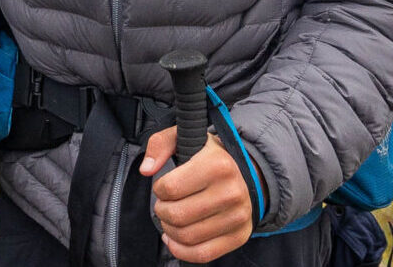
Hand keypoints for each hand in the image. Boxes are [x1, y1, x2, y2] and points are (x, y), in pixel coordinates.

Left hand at [140, 128, 252, 262]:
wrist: (245, 173)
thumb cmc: (208, 156)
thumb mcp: (183, 138)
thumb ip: (159, 145)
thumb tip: (146, 170)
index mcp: (218, 165)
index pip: (169, 188)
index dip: (158, 189)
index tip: (164, 186)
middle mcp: (232, 192)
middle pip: (177, 215)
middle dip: (162, 211)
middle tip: (165, 204)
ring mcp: (238, 217)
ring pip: (187, 236)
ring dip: (169, 230)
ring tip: (171, 218)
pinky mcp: (239, 236)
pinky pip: (203, 254)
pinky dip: (181, 250)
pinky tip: (173, 239)